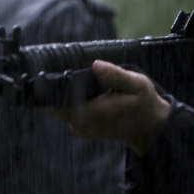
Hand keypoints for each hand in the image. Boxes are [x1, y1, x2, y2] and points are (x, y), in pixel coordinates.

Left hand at [47, 60, 170, 156]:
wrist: (150, 128)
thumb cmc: (144, 105)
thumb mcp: (138, 85)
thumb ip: (116, 75)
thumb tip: (95, 65)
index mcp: (91, 113)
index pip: (55, 102)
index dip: (48, 86)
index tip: (43, 71)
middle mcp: (81, 123)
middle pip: (52, 104)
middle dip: (52, 86)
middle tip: (53, 67)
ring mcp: (80, 127)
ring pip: (58, 107)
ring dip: (60, 92)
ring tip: (66, 73)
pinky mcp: (82, 127)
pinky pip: (66, 110)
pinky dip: (67, 98)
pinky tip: (76, 85)